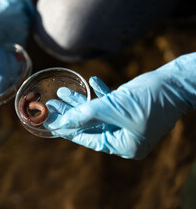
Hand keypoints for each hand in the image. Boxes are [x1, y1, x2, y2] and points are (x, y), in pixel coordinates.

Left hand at [44, 53, 195, 158]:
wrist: (177, 82)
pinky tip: (91, 82)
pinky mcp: (130, 107)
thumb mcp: (113, 108)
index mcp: (125, 146)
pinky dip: (100, 92)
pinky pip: (110, 102)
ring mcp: (128, 122)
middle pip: (91, 124)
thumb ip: (86, 115)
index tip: (51, 122)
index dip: (68, 129)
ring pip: (98, 112)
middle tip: (52, 104)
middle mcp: (125, 136)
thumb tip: (62, 123)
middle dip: (71, 112)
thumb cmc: (149, 98)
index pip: (89, 139)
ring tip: (62, 91)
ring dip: (81, 100)